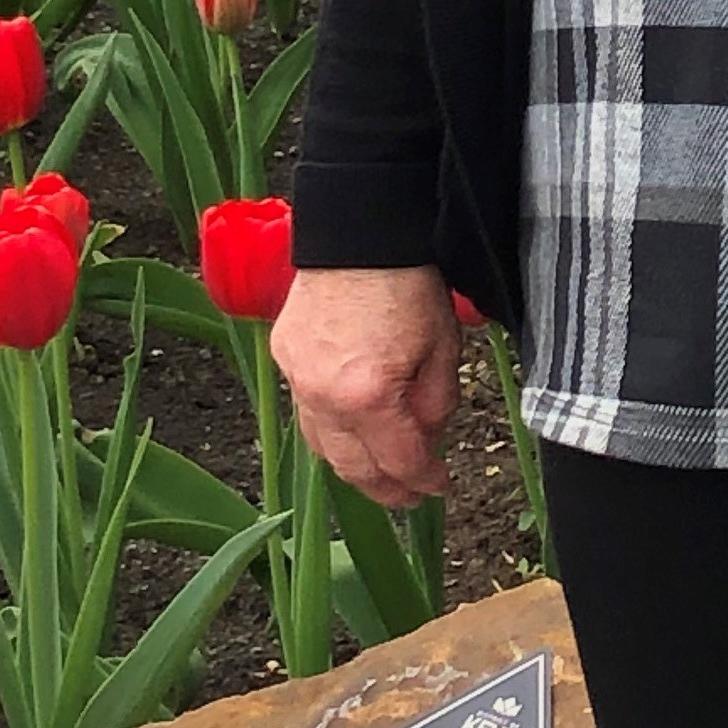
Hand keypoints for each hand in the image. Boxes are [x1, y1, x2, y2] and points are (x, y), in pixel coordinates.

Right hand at [272, 263, 461, 509]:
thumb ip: (435, 406)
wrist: (361, 233)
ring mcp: (297, 379)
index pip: (399, 461)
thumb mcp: (442, 349)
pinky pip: (306, 413)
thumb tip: (426, 440)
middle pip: (354, 468)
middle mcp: (323, 397)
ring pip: (323, 447)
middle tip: (412, 494)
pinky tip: (353, 430)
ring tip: (382, 471)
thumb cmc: (407, 283)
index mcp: (368, 396)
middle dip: (387, 489)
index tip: (440, 485)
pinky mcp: (285, 359)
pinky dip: (331, 431)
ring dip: (355, 466)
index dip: (425, 481)